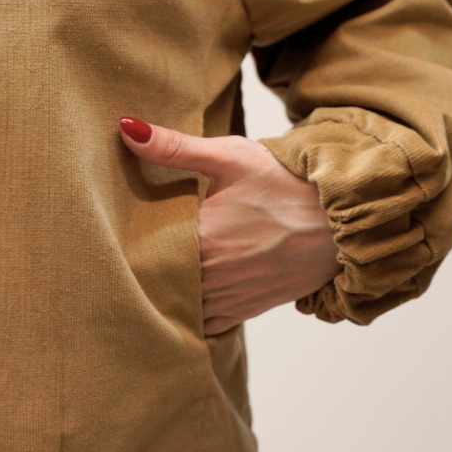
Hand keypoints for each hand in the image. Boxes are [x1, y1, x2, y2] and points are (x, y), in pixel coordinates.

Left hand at [118, 116, 341, 335]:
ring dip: (161, 295)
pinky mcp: (247, 309)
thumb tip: (125, 127)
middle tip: (116, 257)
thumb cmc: (287, 183)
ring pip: (178, 307)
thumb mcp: (230, 157)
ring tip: (141, 277)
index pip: (142, 252)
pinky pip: (204, 324)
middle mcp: (213, 277)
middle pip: (156, 283)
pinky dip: (188, 314)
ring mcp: (230, 298)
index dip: (122, 246)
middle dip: (138, 271)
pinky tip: (176, 297)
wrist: (342, 219)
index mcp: (203, 240)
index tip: (109, 234)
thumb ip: (174, 147)